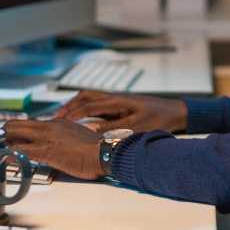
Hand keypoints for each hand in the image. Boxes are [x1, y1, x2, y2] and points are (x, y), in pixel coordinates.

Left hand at [3, 119, 102, 179]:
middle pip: (16, 124)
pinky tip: (4, 160)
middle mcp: (49, 126)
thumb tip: (58, 146)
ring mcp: (46, 138)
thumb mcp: (78, 138)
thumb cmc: (96, 150)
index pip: (30, 124)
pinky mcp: (46, 152)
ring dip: (3, 143)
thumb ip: (65, 139)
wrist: (105, 153)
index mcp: (58, 122)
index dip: (17, 132)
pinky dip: (10, 155)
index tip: (11, 139)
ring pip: (14, 134)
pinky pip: (21, 151)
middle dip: (3, 134)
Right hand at [53, 90, 187, 132]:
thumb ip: (114, 129)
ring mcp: (116, 99)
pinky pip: (96, 101)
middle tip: (54, 117)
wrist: (174, 111)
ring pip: (89, 97)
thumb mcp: (136, 127)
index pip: (88, 105)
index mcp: (117, 101)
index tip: (60, 122)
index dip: (72, 114)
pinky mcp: (119, 104)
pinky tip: (81, 116)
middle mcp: (114, 97)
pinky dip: (84, 106)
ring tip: (63, 115)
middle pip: (84, 97)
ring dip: (75, 104)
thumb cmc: (158, 118)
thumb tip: (92, 132)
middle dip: (68, 106)